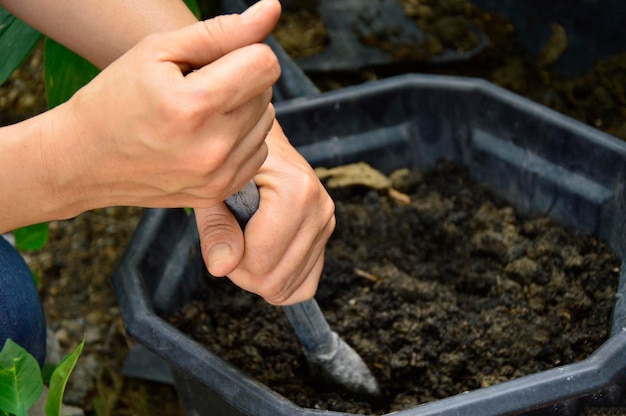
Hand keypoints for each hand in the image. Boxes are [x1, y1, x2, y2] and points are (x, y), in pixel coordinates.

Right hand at [46, 0, 281, 210]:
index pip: (265, 64)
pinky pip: (258, 153)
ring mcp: (217, 175)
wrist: (83, 160)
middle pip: (267, 92)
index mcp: (195, 104)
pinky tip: (207, 138)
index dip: (244, 52)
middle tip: (197, 88)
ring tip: (199, 114)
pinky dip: (240, 140)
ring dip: (243, 111)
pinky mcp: (219, 191)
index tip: (217, 59)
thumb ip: (221, 31)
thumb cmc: (116, 98)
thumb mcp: (158, 51)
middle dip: (240, 81)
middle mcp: (213, 146)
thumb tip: (272, 10)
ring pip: (266, 122)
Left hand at [194, 122, 335, 304]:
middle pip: (276, 280)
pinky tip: (264, 258)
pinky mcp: (326, 235)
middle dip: (243, 272)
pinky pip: (307, 285)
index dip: (230, 259)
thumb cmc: (232, 162)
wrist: (260, 145)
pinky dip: (280, 281)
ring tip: (247, 242)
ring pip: (289, 287)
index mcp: (295, 191)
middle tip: (231, 240)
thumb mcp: (213, 187)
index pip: (260, 260)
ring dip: (259, 275)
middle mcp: (320, 208)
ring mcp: (327, 223)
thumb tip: (222, 267)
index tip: (222, 231)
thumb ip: (215, 227)